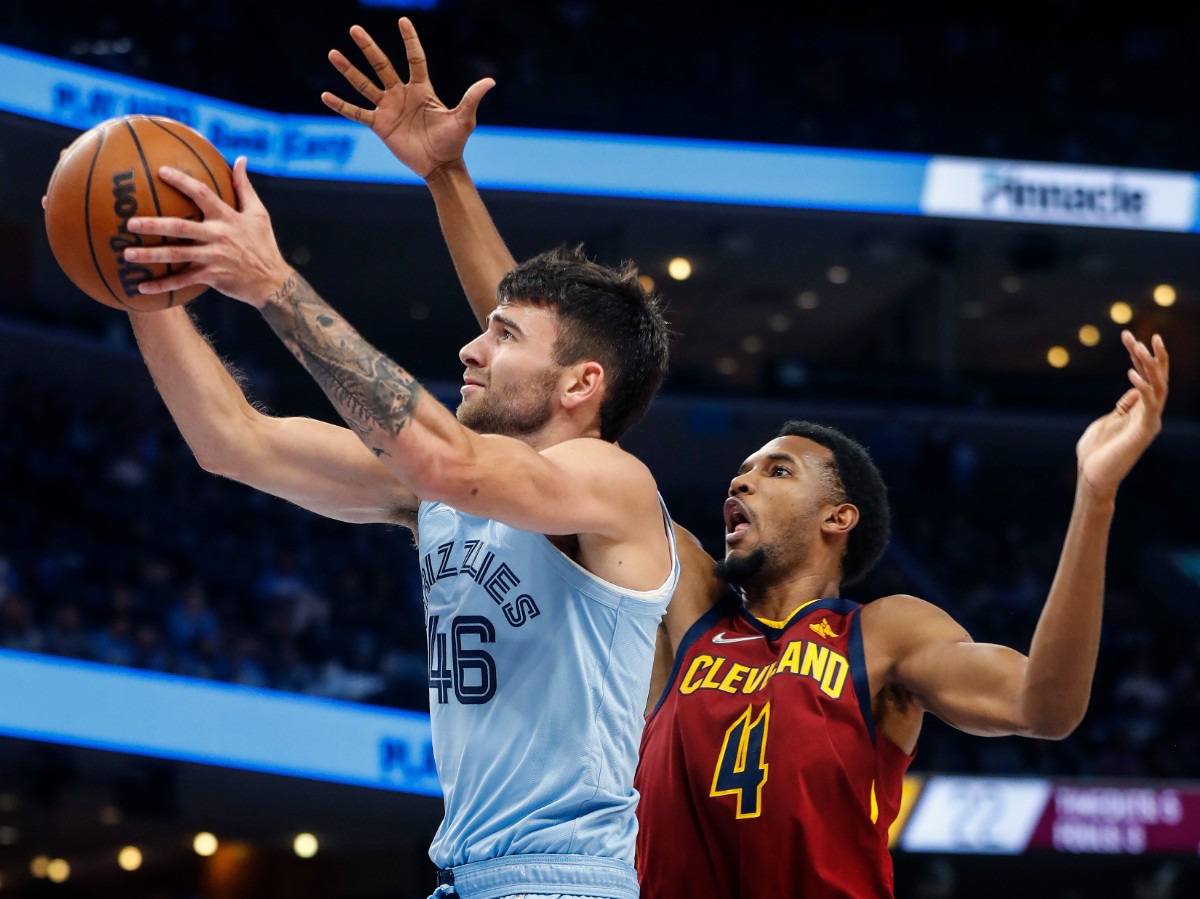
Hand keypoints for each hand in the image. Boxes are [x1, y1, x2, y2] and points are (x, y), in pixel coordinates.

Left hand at [123, 157, 293, 307]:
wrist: (273, 282)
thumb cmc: (264, 245)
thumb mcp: (259, 214)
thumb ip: (245, 187)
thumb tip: (240, 159)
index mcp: (228, 217)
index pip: (203, 194)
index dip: (182, 182)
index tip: (161, 171)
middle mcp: (218, 236)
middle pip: (181, 227)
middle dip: (154, 224)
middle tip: (130, 223)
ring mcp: (214, 258)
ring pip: (177, 255)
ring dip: (151, 256)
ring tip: (126, 254)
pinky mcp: (212, 277)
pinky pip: (183, 281)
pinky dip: (162, 285)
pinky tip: (141, 287)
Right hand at [321, 17, 493, 178]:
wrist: (440, 166)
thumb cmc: (453, 142)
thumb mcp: (464, 119)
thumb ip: (471, 98)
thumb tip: (490, 81)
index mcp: (422, 89)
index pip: (415, 59)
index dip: (410, 41)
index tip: (403, 20)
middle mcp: (402, 94)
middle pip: (382, 65)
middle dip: (368, 48)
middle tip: (355, 29)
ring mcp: (388, 108)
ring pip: (365, 84)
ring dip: (349, 70)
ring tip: (333, 53)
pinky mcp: (379, 125)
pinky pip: (357, 112)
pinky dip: (342, 105)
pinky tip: (326, 95)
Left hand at [1076, 330, 1168, 499]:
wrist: (1092, 477)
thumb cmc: (1096, 452)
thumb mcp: (1109, 420)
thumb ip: (1124, 405)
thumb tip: (1135, 390)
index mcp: (1141, 410)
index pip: (1145, 377)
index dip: (1139, 356)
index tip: (1129, 336)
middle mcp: (1150, 414)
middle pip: (1156, 378)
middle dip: (1148, 355)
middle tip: (1137, 335)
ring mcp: (1149, 422)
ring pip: (1158, 387)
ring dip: (1149, 366)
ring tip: (1138, 346)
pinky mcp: (1143, 431)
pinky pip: (1148, 405)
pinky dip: (1142, 387)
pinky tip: (1131, 372)